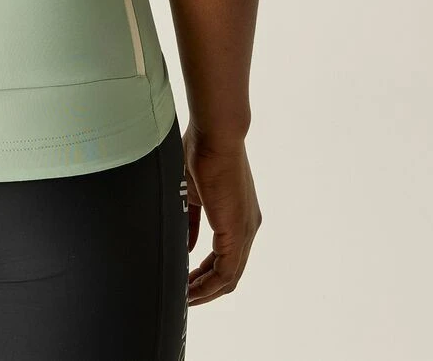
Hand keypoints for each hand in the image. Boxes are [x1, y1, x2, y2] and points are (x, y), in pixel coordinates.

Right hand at [181, 125, 260, 304]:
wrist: (215, 133)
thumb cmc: (201, 150)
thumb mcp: (193, 192)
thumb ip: (192, 220)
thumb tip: (188, 244)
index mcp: (237, 215)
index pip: (225, 255)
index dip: (206, 272)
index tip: (187, 280)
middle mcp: (247, 227)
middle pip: (230, 273)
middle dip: (206, 288)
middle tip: (184, 296)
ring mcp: (245, 230)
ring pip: (229, 277)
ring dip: (206, 291)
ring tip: (185, 298)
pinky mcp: (237, 232)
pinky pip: (225, 273)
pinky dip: (207, 285)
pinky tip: (190, 290)